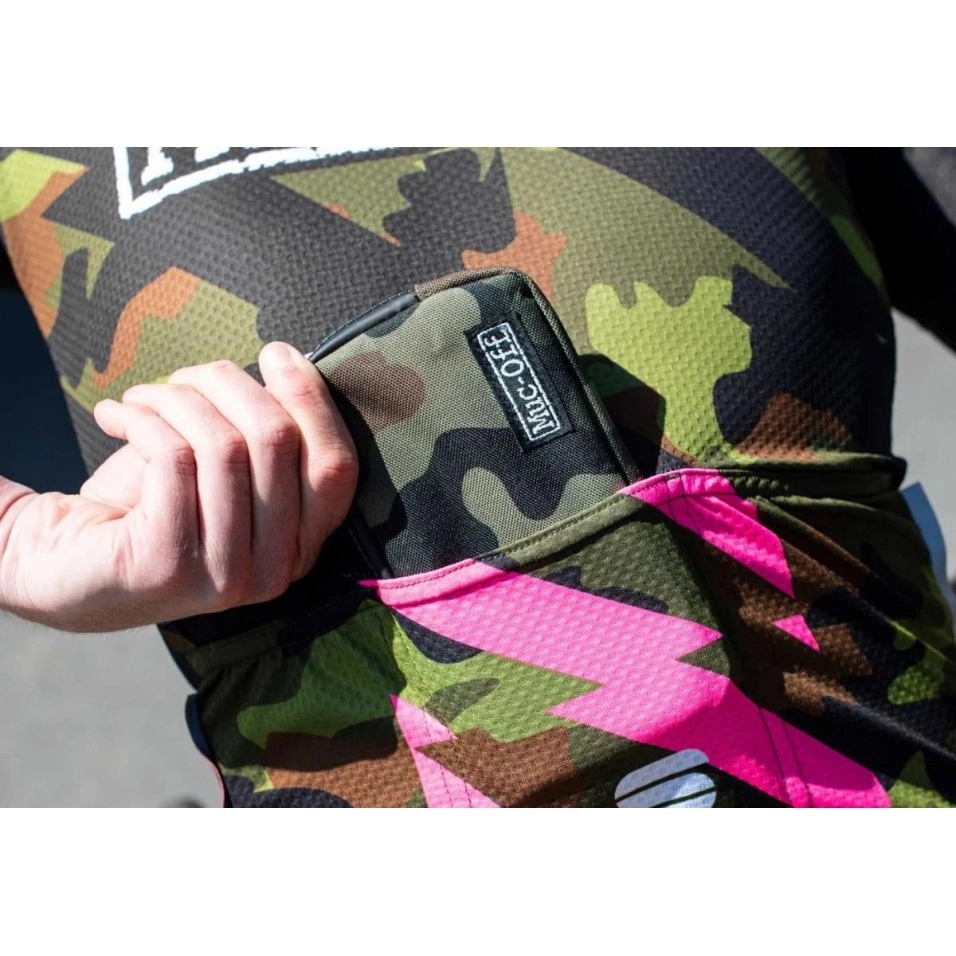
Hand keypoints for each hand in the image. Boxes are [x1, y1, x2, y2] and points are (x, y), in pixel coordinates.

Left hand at [0, 343, 357, 630]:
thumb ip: (266, 436)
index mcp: (301, 548)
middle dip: (231, 385)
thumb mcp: (223, 469)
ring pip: (225, 445)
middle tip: (186, 374)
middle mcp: (275, 573)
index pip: (336, 468)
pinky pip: (174, 458)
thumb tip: (287, 363)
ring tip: (142, 396)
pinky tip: (115, 415)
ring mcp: (225, 576)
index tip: (277, 353)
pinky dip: (142, 418)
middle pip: (279, 442)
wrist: (61, 564)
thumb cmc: (152, 503)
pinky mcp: (169, 566)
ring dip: (177, 399)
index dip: (312, 401)